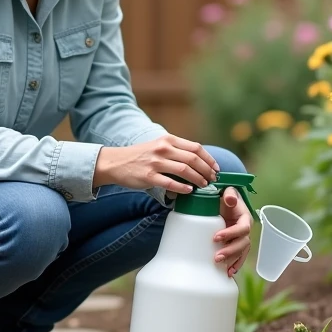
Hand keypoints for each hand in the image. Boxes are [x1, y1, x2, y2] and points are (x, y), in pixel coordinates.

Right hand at [94, 134, 219, 193]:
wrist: (116, 162)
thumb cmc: (140, 156)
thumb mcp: (159, 146)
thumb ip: (176, 150)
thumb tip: (198, 162)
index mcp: (168, 140)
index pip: (196, 148)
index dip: (209, 159)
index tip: (215, 168)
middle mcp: (163, 149)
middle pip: (193, 159)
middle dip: (206, 170)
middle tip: (212, 179)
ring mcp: (156, 163)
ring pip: (184, 171)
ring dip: (198, 179)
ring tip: (204, 185)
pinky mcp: (149, 176)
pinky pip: (170, 183)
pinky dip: (182, 188)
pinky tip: (189, 191)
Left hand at [214, 187, 252, 276]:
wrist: (223, 203)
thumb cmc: (225, 197)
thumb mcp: (227, 191)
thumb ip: (229, 193)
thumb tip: (230, 199)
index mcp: (245, 218)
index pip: (243, 228)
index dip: (231, 234)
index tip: (216, 237)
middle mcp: (245, 230)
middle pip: (243, 243)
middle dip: (230, 251)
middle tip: (216, 257)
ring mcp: (241, 238)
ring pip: (241, 252)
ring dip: (232, 260)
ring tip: (220, 265)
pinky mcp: (236, 244)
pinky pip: (239, 257)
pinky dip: (235, 265)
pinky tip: (229, 272)